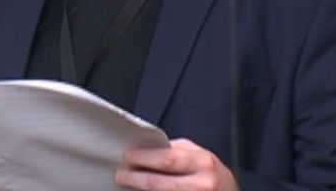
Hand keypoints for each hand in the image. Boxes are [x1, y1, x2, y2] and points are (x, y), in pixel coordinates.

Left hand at [115, 138, 238, 190]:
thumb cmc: (215, 176)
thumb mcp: (201, 156)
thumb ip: (177, 151)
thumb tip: (147, 149)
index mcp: (204, 163)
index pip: (167, 160)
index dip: (144, 158)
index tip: (127, 157)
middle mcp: (202, 185)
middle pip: (158, 183)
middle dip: (135, 177)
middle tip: (121, 173)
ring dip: (140, 189)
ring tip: (129, 182)